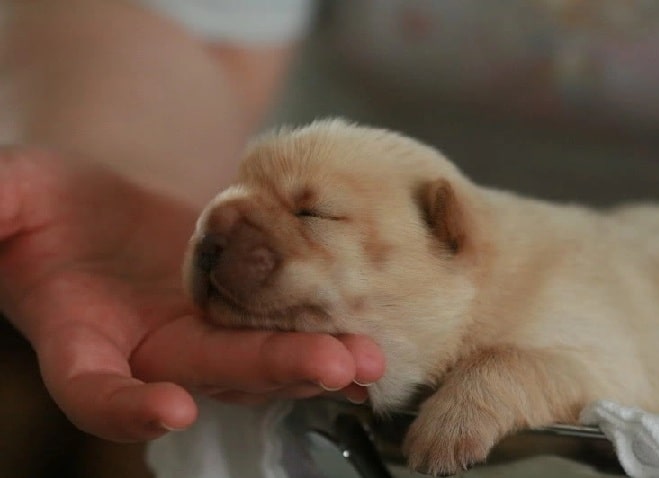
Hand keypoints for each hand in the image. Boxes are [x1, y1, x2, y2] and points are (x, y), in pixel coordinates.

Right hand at [0, 147, 384, 441]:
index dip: (124, 408)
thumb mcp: (10, 194)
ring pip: (256, 361)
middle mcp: (146, 351)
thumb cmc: (44, 203)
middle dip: (271, 370)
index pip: (93, 389)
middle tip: (335, 367)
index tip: (169, 411)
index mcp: (80, 338)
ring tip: (369, 358)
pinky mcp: (237, 314)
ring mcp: (198, 336)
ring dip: (314, 361)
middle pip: (209, 374)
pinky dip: (321, 335)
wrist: (103, 206)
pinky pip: (278, 330)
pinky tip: (366, 335)